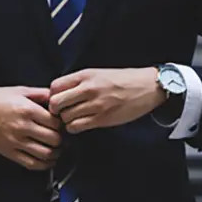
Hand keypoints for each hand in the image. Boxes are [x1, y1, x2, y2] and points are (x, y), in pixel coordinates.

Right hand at [0, 87, 61, 170]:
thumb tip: (58, 98)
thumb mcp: (19, 90)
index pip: (56, 122)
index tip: (64, 124)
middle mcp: (22, 127)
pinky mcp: (9, 152)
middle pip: (54, 139)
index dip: (64, 125)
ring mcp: (15, 141)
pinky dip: (44, 165)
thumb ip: (41, 94)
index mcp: (27, 110)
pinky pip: (31, 163)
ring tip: (58, 149)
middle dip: (63, 140)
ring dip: (56, 154)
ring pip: (45, 154)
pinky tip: (48, 160)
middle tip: (64, 138)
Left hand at [49, 68, 165, 133]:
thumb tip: (60, 93)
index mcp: (86, 75)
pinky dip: (75, 128)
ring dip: (66, 120)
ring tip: (74, 118)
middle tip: (63, 112)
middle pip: (55, 103)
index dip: (52, 95)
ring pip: (65, 117)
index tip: (59, 99)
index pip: (54, 86)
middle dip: (56, 110)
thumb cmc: (124, 80)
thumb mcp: (98, 73)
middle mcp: (88, 89)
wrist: (148, 87)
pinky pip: (77, 127)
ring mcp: (95, 104)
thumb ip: (79, 82)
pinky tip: (81, 124)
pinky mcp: (102, 118)